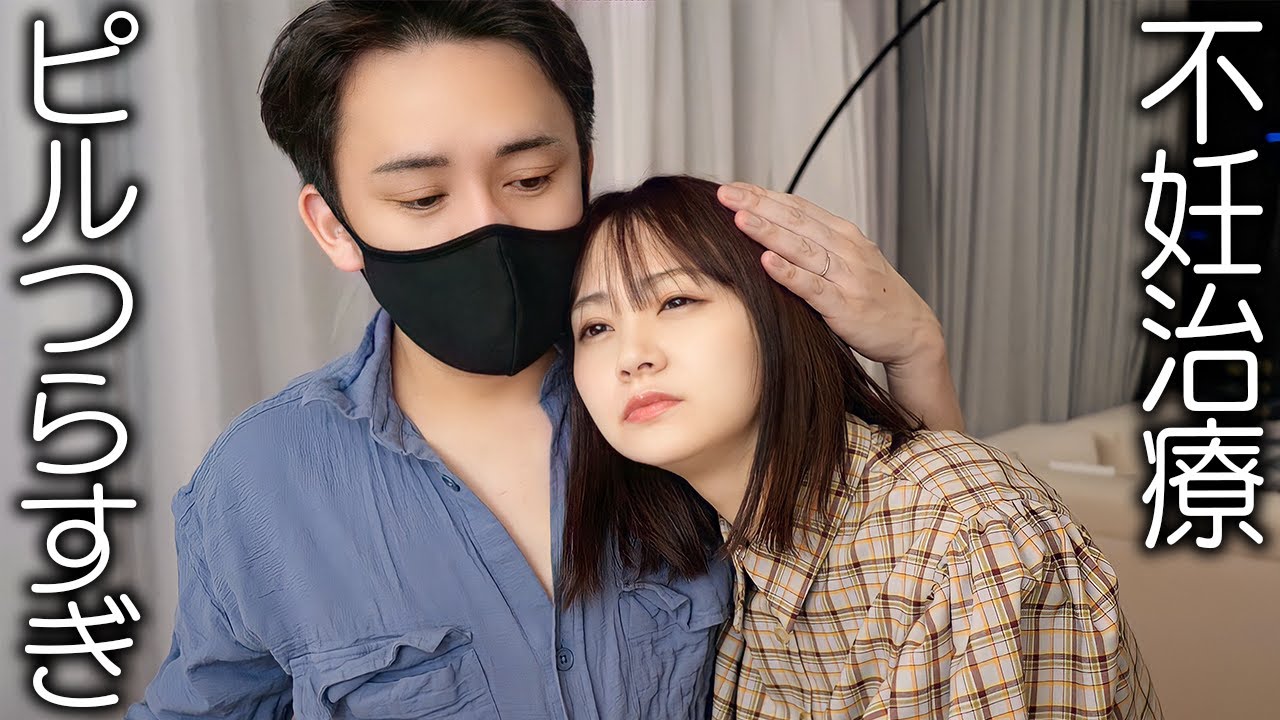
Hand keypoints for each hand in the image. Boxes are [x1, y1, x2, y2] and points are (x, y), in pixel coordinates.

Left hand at [716, 182, 942, 367]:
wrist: (912, 331)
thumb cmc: (874, 297)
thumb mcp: (849, 260)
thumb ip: (816, 244)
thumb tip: (773, 229)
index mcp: (844, 234)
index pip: (797, 206)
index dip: (763, 195)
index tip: (733, 188)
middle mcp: (846, 249)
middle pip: (795, 220)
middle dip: (757, 205)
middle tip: (725, 194)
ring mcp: (846, 277)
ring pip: (802, 248)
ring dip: (769, 232)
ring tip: (740, 219)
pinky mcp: (845, 306)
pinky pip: (812, 287)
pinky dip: (789, 273)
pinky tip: (767, 262)